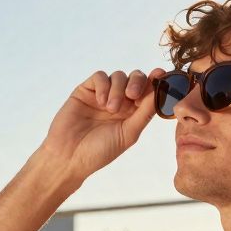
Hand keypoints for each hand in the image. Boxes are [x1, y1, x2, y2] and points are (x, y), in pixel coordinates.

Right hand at [36, 67, 167, 182]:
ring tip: (111, 109)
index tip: (160, 74)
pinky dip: (103, 85)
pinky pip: (100, 77)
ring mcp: (102, 95)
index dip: (155, 82)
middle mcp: (119, 102)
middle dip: (137, 82)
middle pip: (135, 78)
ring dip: (118, 89)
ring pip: (118, 76)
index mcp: (132, 113)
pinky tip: (100, 101)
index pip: (148, 92)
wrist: (69, 156)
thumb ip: (145, 112)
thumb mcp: (129, 133)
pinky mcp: (86, 91)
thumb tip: (160, 91)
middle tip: (132, 96)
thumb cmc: (99, 151)